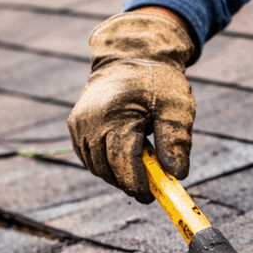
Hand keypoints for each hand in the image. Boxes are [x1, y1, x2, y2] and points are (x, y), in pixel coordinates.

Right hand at [68, 9, 195, 202]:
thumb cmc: (156, 81)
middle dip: (129, 183)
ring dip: (118, 175)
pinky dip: (106, 165)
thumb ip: (176, 140)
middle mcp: (90, 122)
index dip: (136, 184)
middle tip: (151, 189)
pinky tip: (124, 157)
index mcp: (115, 115)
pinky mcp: (75, 128)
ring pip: (96, 167)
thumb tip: (177, 174)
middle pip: (107, 169)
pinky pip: (90, 158)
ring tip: (140, 166)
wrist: (129, 56)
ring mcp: (79, 125)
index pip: (121, 162)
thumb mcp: (176, 106)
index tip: (152, 196)